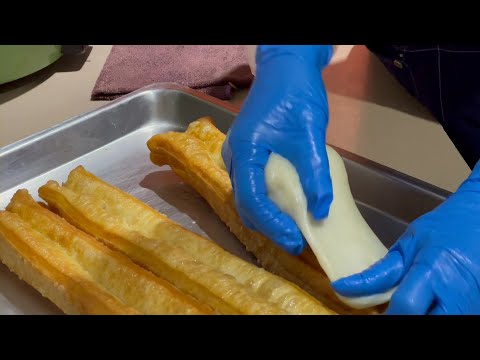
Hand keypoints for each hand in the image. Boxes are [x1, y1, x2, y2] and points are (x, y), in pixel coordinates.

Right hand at [222, 45, 333, 254]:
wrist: (287, 67)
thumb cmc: (296, 95)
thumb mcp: (309, 135)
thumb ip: (315, 174)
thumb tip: (321, 211)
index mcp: (244, 150)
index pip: (251, 199)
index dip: (272, 224)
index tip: (295, 240)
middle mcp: (234, 156)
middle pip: (245, 203)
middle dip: (269, 225)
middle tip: (296, 239)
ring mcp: (238, 155)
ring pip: (247, 197)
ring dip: (267, 216)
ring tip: (293, 228)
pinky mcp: (247, 154)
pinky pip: (252, 186)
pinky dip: (267, 202)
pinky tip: (286, 208)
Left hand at [332, 162, 479, 314]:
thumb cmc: (446, 227)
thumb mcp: (409, 243)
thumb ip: (381, 271)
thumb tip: (346, 287)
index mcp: (434, 272)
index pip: (406, 307)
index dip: (388, 314)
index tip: (376, 313)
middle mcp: (456, 295)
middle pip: (423, 321)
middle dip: (403, 316)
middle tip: (392, 310)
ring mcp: (471, 305)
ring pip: (438, 322)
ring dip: (419, 315)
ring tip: (406, 304)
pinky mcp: (476, 308)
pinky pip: (450, 317)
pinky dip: (434, 313)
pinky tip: (425, 305)